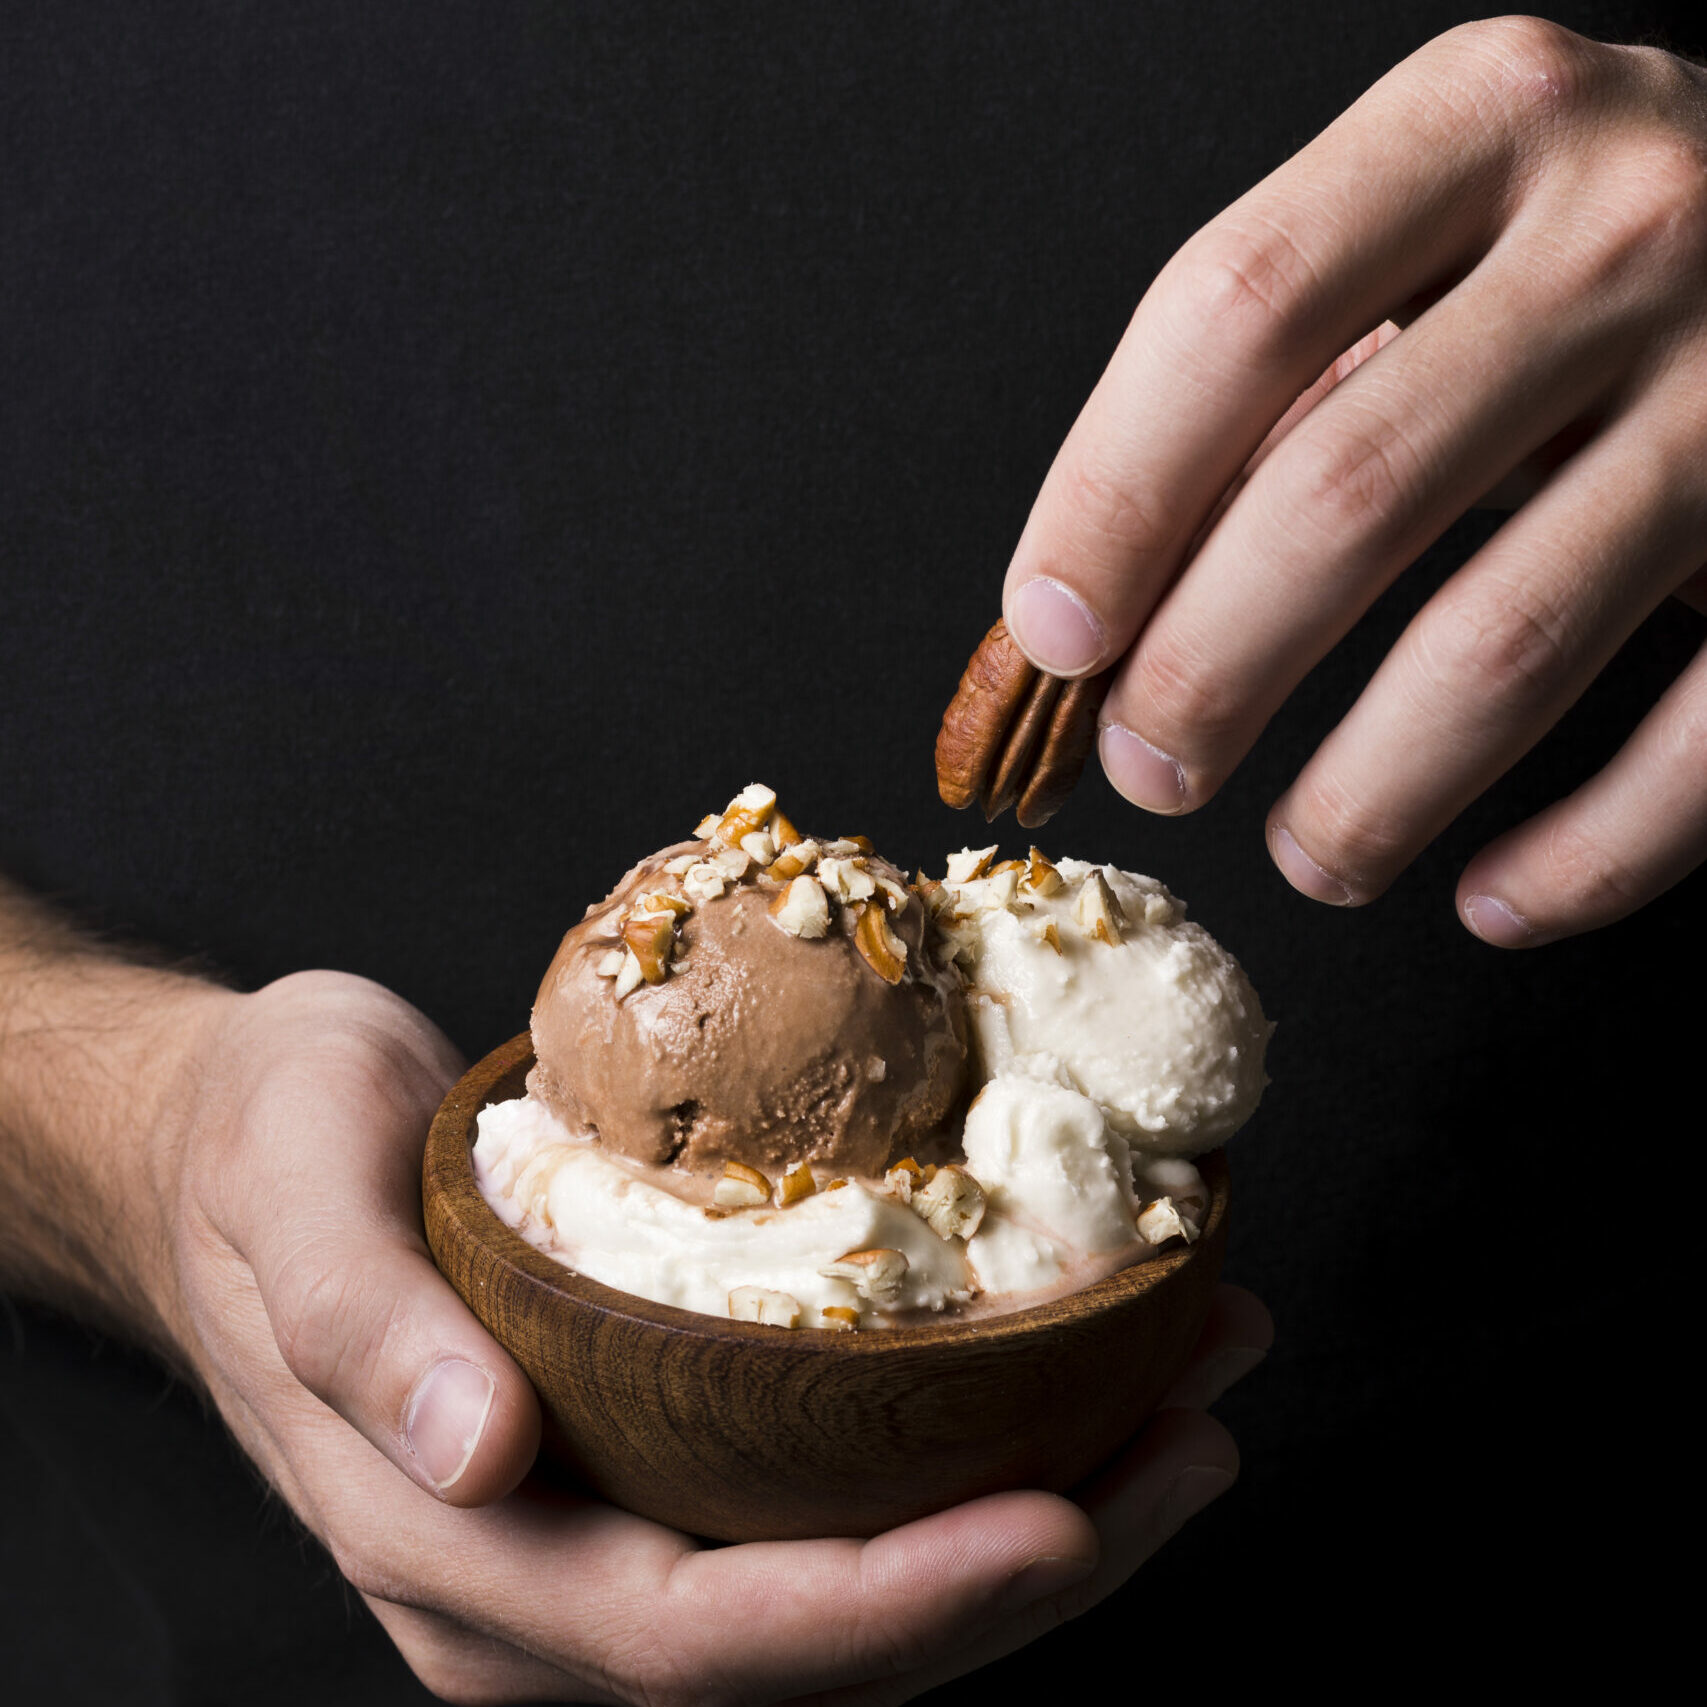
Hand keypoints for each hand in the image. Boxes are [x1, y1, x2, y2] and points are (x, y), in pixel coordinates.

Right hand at [156, 970, 1266, 1704]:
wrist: (236, 1143)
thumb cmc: (259, 1158)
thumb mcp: (288, 1203)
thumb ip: (362, 1339)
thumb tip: (474, 1461)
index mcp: (463, 1553)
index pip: (701, 1638)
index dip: (890, 1607)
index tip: (1059, 1518)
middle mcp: (555, 1578)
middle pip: (828, 1642)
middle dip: (1036, 1562)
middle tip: (1196, 1435)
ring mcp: (617, 1525)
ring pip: (861, 1577)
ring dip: (1047, 1505)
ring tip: (1193, 1389)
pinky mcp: (660, 1450)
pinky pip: (839, 1490)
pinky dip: (975, 1444)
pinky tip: (1077, 1362)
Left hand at [1001, 17, 1706, 946]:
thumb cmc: (1585, 245)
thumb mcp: (1430, 234)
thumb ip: (1280, 383)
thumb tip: (1096, 606)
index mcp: (1478, 126)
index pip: (1235, 313)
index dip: (1113, 497)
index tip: (1053, 635)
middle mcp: (1625, 230)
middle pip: (1344, 494)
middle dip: (1207, 672)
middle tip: (1153, 768)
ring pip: (1505, 641)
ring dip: (1368, 794)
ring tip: (1306, 855)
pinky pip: (1698, 740)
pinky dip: (1584, 856)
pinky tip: (1494, 897)